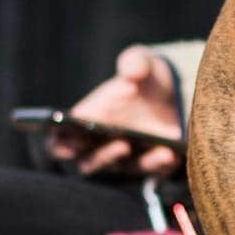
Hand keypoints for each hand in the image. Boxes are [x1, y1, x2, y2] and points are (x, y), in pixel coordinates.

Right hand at [49, 44, 183, 176]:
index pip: (59, 143)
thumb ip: (135, 62)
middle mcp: (100, 146)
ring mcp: (125, 159)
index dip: (59, 143)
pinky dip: (159, 164)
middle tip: (121, 144)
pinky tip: (170, 153)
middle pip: (88, 164)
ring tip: (148, 149)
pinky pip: (152, 171)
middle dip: (102, 157)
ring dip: (134, 162)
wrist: (176, 92)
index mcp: (85, 121)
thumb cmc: (144, 79)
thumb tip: (132, 73)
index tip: (67, 135)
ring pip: (121, 170)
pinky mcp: (150, 166)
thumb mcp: (142, 63)